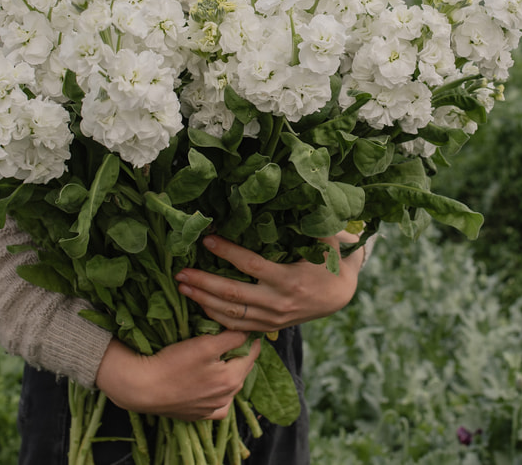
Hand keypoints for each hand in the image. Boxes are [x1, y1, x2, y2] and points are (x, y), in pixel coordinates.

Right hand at [94, 330, 259, 420]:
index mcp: (232, 379)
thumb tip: (249, 332)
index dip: (251, 338)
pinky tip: (212, 385)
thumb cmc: (173, 363)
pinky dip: (219, 393)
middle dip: (240, 354)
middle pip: (242, 369)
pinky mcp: (198, 415)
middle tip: (233, 338)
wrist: (143, 388)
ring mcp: (212, 409)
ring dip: (230, 372)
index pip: (252, 353)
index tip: (246, 327)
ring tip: (220, 358)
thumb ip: (232, 338)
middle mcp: (227, 398)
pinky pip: (217, 404)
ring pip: (231, 386)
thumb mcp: (205, 344)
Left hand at [173, 231, 362, 332]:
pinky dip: (215, 317)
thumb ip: (308, 221)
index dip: (227, 252)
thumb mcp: (325, 240)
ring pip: (231, 313)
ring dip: (203, 301)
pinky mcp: (269, 327)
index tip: (207, 240)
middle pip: (233, 294)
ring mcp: (272, 318)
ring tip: (181, 288)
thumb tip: (296, 192)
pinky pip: (238, 326)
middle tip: (180, 272)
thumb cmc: (330, 261)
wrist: (341, 296)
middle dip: (203, 283)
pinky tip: (199, 306)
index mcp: (289, 278)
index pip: (251, 265)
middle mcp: (278, 302)